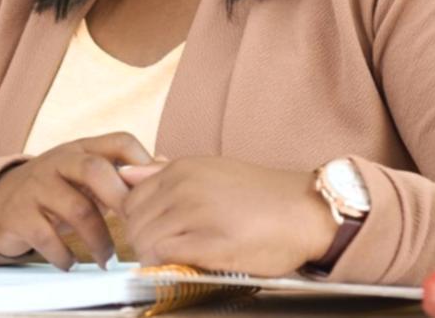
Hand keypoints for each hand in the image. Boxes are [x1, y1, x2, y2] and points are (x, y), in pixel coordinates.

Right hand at [0, 133, 153, 269]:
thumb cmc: (56, 189)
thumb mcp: (85, 174)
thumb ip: (120, 171)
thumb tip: (165, 165)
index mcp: (82, 148)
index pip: (120, 140)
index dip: (143, 163)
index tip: (153, 196)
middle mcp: (59, 160)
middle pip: (96, 170)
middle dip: (121, 201)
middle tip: (135, 230)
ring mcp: (37, 185)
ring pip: (77, 208)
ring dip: (99, 240)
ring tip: (106, 259)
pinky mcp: (19, 213)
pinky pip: (47, 236)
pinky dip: (65, 256)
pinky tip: (71, 264)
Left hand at [120, 158, 336, 276]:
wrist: (306, 211)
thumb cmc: (261, 197)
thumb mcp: (210, 172)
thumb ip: (166, 174)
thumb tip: (127, 173)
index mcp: (181, 169)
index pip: (130, 198)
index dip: (137, 221)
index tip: (153, 233)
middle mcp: (183, 186)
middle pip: (133, 221)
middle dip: (140, 241)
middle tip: (161, 253)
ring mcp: (195, 213)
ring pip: (144, 240)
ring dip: (151, 257)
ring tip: (173, 261)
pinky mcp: (209, 242)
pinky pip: (164, 255)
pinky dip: (164, 265)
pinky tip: (182, 266)